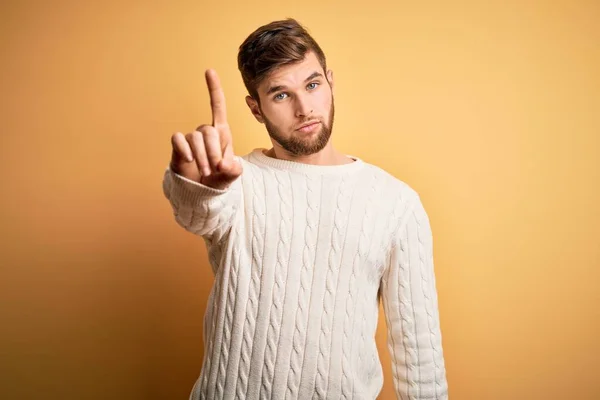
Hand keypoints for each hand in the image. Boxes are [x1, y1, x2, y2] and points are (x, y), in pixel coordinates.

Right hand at [170, 69, 242, 189]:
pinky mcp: (179, 146)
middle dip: (213, 151)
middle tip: (215, 169)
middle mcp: (206, 132)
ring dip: (202, 157)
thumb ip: (234, 170)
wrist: (201, 190)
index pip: (217, 106)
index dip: (214, 89)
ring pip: (195, 138)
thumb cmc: (218, 178)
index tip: (209, 70)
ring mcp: (192, 138)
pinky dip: (185, 150)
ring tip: (206, 172)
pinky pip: (179, 139)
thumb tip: (224, 164)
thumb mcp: (232, 175)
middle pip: (208, 130)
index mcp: (222, 133)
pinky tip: (189, 160)